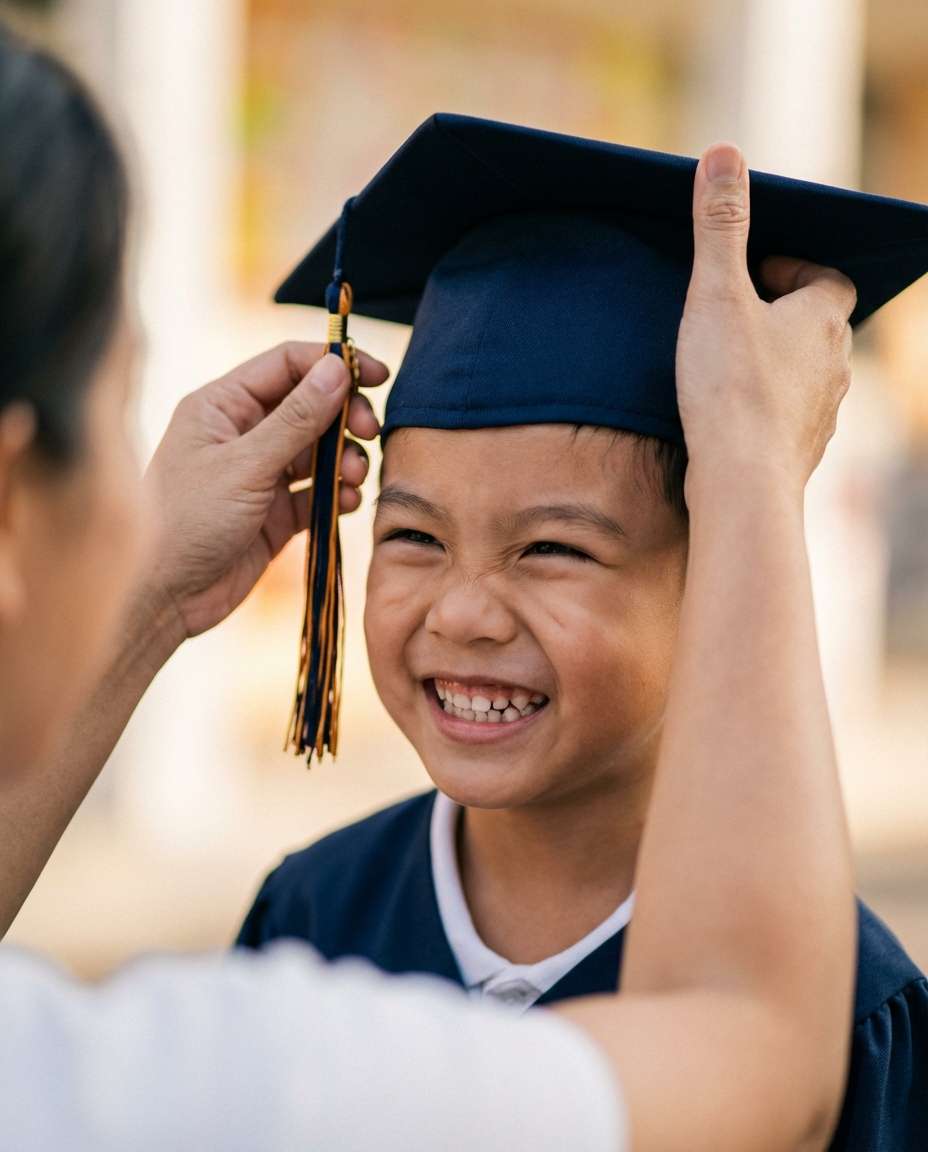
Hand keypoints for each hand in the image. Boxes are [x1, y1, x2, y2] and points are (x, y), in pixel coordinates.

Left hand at [144, 342, 388, 641]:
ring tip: (353, 478)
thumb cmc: (186, 522)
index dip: (333, 364)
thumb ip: (296, 418)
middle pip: (311, 405)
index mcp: (222, 406)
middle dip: (344, 417)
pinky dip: (338, 494)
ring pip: (319, 450)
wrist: (166, 598)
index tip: (377, 376)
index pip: (287, 365)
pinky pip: (318, 492)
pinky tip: (346, 503)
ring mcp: (261, 473)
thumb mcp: (245, 465)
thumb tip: (337, 369)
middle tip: (369, 433)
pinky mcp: (276, 512)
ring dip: (345, 458)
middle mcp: (243, 433)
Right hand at [676, 143, 856, 499]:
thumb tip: (723, 153)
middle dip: (780, 315)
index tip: (753, 273)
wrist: (742, 482)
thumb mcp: (717, 294)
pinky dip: (765, 406)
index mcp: (824, 320)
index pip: (828, 278)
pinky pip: (788, 417)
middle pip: (817, 326)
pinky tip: (729, 414)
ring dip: (774, 363)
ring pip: (805, 374)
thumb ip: (719, 226)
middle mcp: (836, 366)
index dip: (792, 270)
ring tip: (726, 364)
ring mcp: (822, 413)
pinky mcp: (799, 452)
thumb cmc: (732, 388)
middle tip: (734, 315)